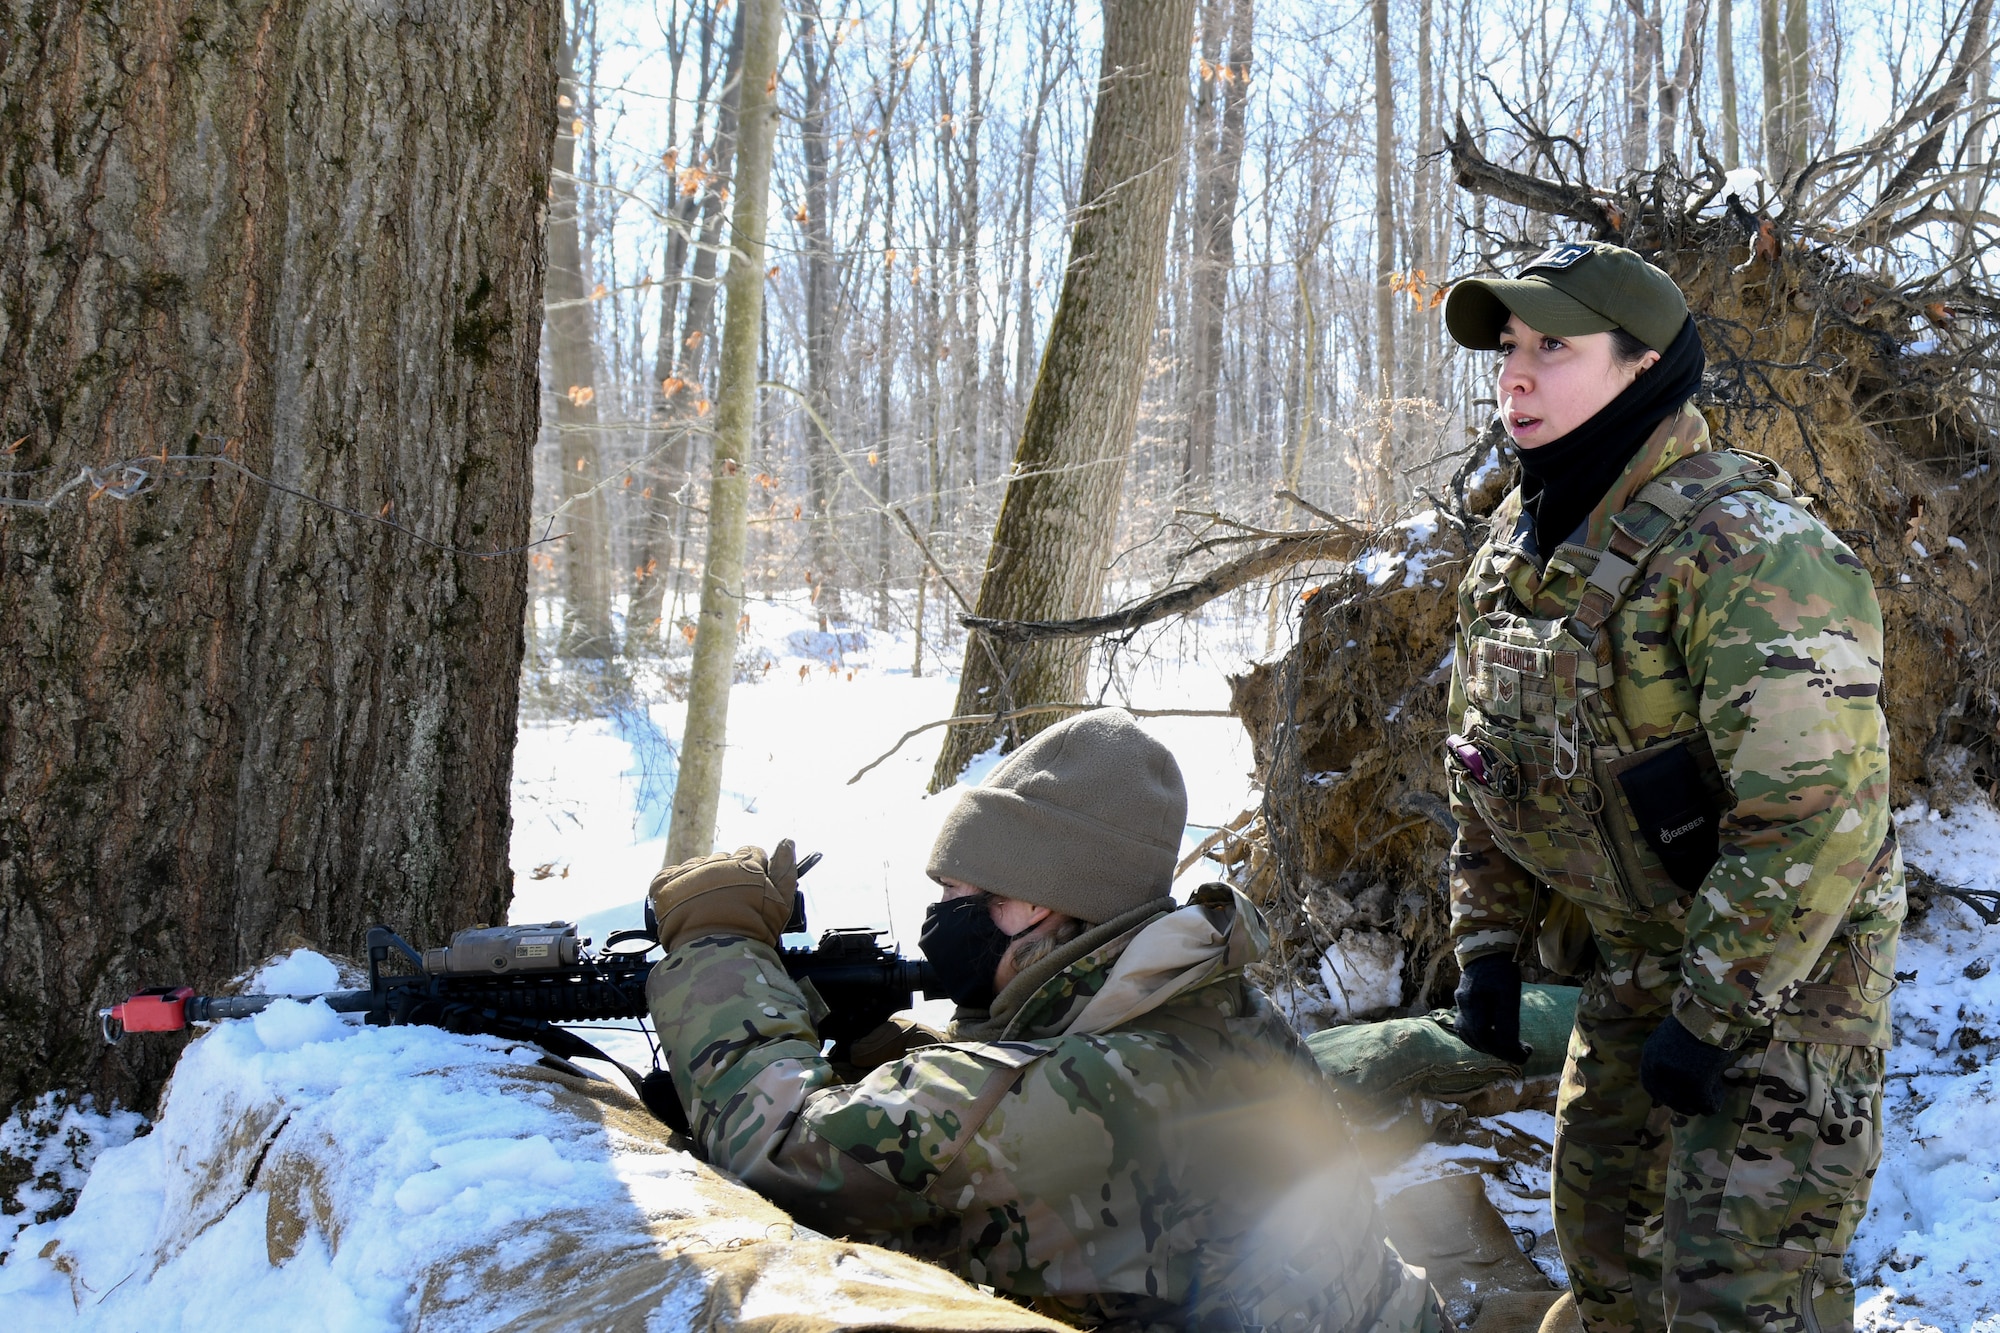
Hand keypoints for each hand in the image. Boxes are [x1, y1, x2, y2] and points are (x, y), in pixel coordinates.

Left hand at [649, 839, 798, 950]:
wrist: (717, 955)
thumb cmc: (753, 932)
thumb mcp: (781, 902)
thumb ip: (785, 870)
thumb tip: (787, 841)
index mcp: (746, 863)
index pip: (750, 853)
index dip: (752, 869)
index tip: (749, 887)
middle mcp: (717, 862)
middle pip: (723, 861)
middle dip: (726, 878)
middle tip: (727, 904)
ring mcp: (689, 871)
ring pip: (696, 868)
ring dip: (699, 882)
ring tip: (702, 910)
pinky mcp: (665, 883)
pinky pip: (667, 876)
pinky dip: (672, 887)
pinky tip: (681, 905)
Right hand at [1453, 955, 1531, 1063]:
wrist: (1485, 951)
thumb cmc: (1500, 971)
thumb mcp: (1509, 993)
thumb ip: (1507, 1020)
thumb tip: (1512, 1048)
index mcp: (1472, 1002)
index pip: (1485, 1037)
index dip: (1505, 1050)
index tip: (1526, 1054)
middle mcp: (1462, 1006)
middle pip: (1477, 1040)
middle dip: (1501, 1051)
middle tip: (1523, 1053)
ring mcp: (1460, 1006)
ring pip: (1470, 1037)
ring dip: (1491, 1047)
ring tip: (1511, 1048)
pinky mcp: (1462, 1006)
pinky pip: (1467, 1030)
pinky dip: (1482, 1040)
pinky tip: (1496, 1039)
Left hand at [1639, 1015, 1730, 1115]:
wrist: (1709, 1015)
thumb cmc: (1692, 1023)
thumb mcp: (1668, 1038)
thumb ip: (1665, 1058)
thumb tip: (1669, 1078)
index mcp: (1650, 1057)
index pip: (1649, 1085)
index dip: (1662, 1094)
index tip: (1674, 1098)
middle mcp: (1659, 1070)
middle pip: (1667, 1099)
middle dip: (1682, 1104)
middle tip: (1694, 1104)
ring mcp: (1677, 1078)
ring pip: (1688, 1105)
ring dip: (1699, 1104)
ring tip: (1712, 1095)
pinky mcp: (1698, 1084)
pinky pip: (1706, 1104)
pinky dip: (1713, 1103)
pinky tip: (1720, 1095)